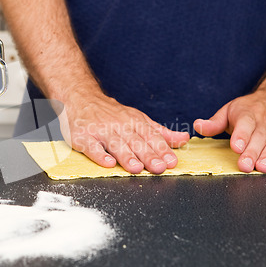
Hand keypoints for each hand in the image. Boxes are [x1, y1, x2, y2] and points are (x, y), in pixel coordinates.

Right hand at [60, 93, 189, 173]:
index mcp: (134, 121)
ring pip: (116, 144)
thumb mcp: (138, 119)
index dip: (162, 149)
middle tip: (159, 168)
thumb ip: (161, 133)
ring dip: (126, 156)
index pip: (151, 136)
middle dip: (148, 155)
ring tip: (136, 168)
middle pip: (135, 142)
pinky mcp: (83, 137)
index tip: (171, 161)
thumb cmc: (112, 113)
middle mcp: (118, 125)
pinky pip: (91, 147)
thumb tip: (184, 139)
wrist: (81, 97)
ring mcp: (100, 131)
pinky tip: (108, 163)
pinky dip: (99, 155)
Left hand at [194, 90, 265, 172]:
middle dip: (252, 152)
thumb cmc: (250, 109)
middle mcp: (265, 121)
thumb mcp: (229, 111)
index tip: (236, 147)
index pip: (244, 125)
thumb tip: (198, 126)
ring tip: (263, 168)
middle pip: (259, 137)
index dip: (241, 136)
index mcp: (247, 114)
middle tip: (245, 166)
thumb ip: (214, 123)